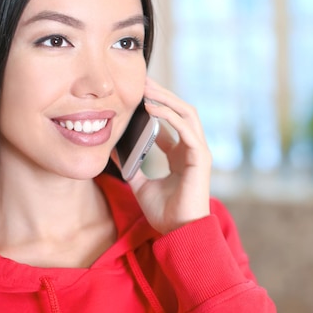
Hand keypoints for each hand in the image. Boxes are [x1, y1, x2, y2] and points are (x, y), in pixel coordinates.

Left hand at [125, 78, 211, 233]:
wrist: (178, 233)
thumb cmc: (164, 213)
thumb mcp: (140, 185)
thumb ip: (131, 166)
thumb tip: (112, 151)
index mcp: (180, 154)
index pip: (170, 121)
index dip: (155, 105)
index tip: (137, 93)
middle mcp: (191, 149)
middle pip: (179, 111)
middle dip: (161, 94)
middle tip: (142, 80)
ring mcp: (198, 152)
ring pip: (186, 113)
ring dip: (166, 98)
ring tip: (147, 87)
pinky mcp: (200, 157)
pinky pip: (186, 129)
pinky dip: (169, 115)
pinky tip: (151, 107)